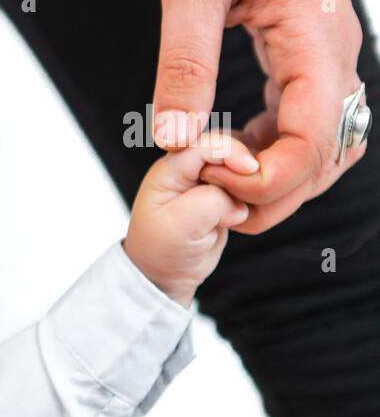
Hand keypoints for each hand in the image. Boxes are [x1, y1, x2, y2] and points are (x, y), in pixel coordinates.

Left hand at [123, 134, 257, 307]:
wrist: (166, 272)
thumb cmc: (161, 249)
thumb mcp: (180, 226)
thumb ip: (211, 203)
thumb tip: (239, 202)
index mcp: (171, 168)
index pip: (208, 144)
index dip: (232, 152)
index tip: (251, 170)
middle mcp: (192, 167)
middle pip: (232, 148)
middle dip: (245, 169)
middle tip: (244, 199)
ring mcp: (211, 177)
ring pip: (245, 164)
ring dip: (252, 183)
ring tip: (238, 211)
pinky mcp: (228, 190)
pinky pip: (251, 183)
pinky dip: (256, 195)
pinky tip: (245, 213)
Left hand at [150, 0, 366, 233]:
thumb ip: (183, 65)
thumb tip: (174, 141)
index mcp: (315, 29)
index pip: (314, 136)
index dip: (268, 177)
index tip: (212, 179)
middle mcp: (335, 44)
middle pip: (327, 150)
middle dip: (276, 190)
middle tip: (214, 201)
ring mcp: (325, 45)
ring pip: (323, 137)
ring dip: (278, 173)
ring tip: (218, 181)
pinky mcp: (306, 44)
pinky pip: (305, 112)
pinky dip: (275, 143)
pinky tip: (229, 150)